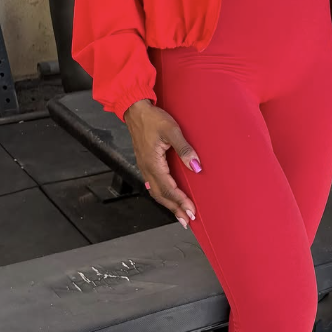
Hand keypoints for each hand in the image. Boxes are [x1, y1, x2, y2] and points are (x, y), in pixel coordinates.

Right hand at [123, 100, 199, 227]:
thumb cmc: (153, 118)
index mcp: (153, 163)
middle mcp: (147, 168)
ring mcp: (145, 167)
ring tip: (180, 215)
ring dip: (169, 204)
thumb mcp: (171, 130)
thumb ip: (184, 149)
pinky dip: (163, 195)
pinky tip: (168, 198)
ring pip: (157, 192)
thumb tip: (196, 166)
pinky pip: (154, 184)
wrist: (135, 110)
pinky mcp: (146, 163)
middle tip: (187, 220)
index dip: (180, 201)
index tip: (191, 211)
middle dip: (175, 209)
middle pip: (162, 195)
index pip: (169, 188)